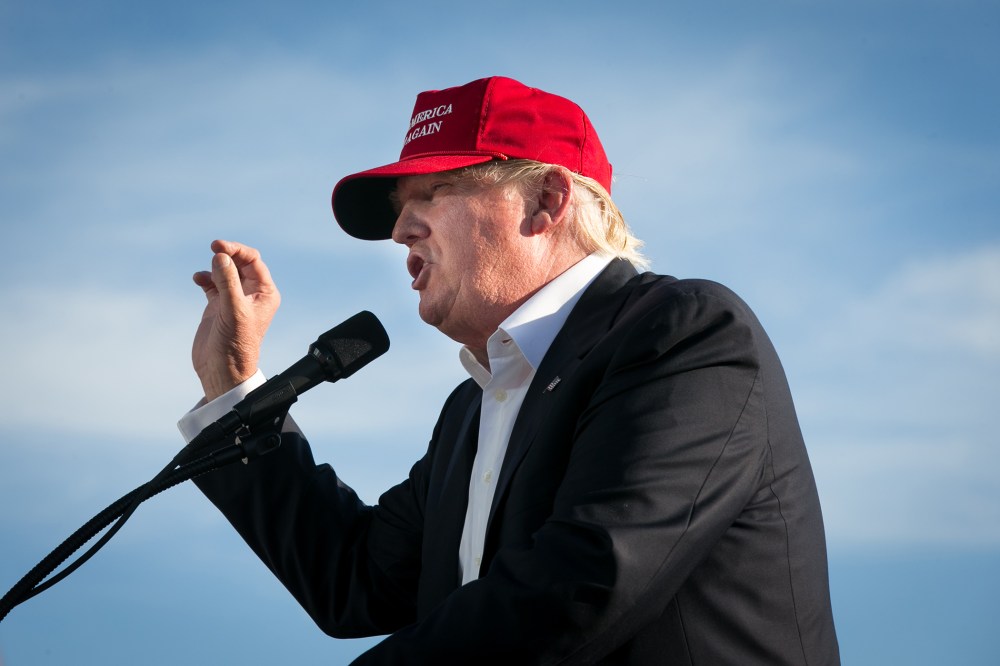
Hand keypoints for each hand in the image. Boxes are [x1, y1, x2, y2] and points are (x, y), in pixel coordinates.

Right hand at [191, 240, 280, 400]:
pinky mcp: (218, 306)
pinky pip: (213, 284)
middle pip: (239, 263)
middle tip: (212, 250)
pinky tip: (197, 279)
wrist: (222, 370)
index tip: (217, 247)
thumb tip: (220, 257)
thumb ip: (227, 282)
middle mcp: (251, 294)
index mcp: (264, 293)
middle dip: (225, 256)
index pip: (253, 261)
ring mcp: (234, 300)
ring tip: (205, 276)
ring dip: (214, 267)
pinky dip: (205, 278)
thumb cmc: (234, 345)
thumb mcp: (233, 310)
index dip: (236, 250)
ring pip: (225, 272)